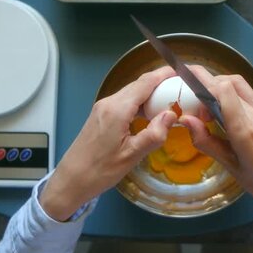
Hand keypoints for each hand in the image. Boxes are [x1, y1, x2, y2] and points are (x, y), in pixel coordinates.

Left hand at [40, 67, 177, 220]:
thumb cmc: (100, 171)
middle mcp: (109, 103)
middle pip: (138, 84)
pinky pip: (124, 102)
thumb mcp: (132, 156)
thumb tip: (172, 115)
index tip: (181, 73)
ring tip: (170, 100)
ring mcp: (103, 108)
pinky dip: (140, 103)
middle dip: (160, 83)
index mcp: (117, 110)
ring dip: (150, 93)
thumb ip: (154, 134)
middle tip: (181, 88)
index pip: (145, 83)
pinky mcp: (100, 115)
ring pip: (131, 92)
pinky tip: (150, 114)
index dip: (164, 75)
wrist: (71, 180)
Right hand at [179, 66, 252, 228]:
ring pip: (239, 83)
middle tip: (196, 108)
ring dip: (219, 86)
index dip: (202, 87)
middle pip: (229, 82)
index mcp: (245, 130)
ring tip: (208, 109)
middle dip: (206, 87)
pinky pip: (247, 94)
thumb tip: (185, 120)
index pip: (223, 90)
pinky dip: (230, 94)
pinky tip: (223, 112)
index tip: (190, 105)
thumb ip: (207, 142)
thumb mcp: (231, 167)